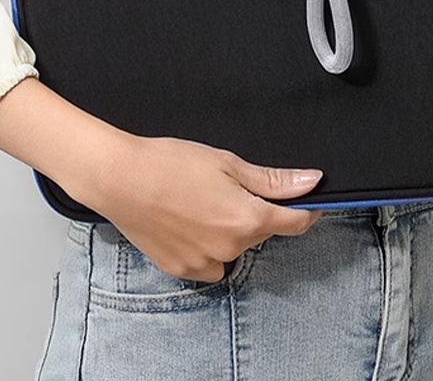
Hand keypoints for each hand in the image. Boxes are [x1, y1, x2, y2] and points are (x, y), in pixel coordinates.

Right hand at [87, 135, 323, 281]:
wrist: (120, 178)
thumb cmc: (171, 163)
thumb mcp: (227, 163)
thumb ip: (273, 180)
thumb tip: (312, 182)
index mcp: (247, 220)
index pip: (295, 223)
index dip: (305, 209)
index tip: (305, 198)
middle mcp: (230, 248)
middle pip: (260, 232)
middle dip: (254, 211)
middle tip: (226, 185)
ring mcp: (205, 263)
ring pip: (234, 247)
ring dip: (229, 230)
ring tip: (199, 201)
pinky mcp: (182, 270)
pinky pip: (209, 261)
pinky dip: (206, 244)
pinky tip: (186, 220)